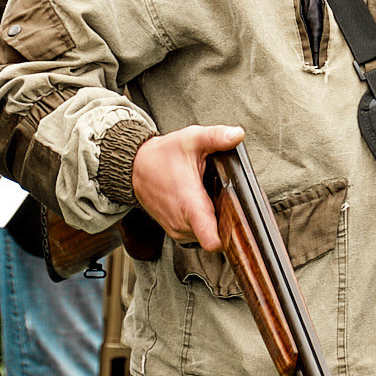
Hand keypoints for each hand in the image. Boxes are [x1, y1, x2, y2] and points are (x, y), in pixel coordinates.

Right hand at [130, 124, 246, 250]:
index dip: (230, 237)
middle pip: (218, 238)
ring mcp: (178, 230)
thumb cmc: (163, 155)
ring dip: (215, 222)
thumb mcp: (191, 139)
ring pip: (208, 236)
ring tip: (213, 199)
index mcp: (190, 205)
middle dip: (228, 222)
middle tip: (227, 198)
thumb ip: (216, 137)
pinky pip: (198, 234)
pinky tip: (204, 204)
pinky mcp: (175, 231)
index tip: (240, 223)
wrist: (135, 167)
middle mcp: (183, 224)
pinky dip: (204, 223)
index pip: (212, 241)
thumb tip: (237, 134)